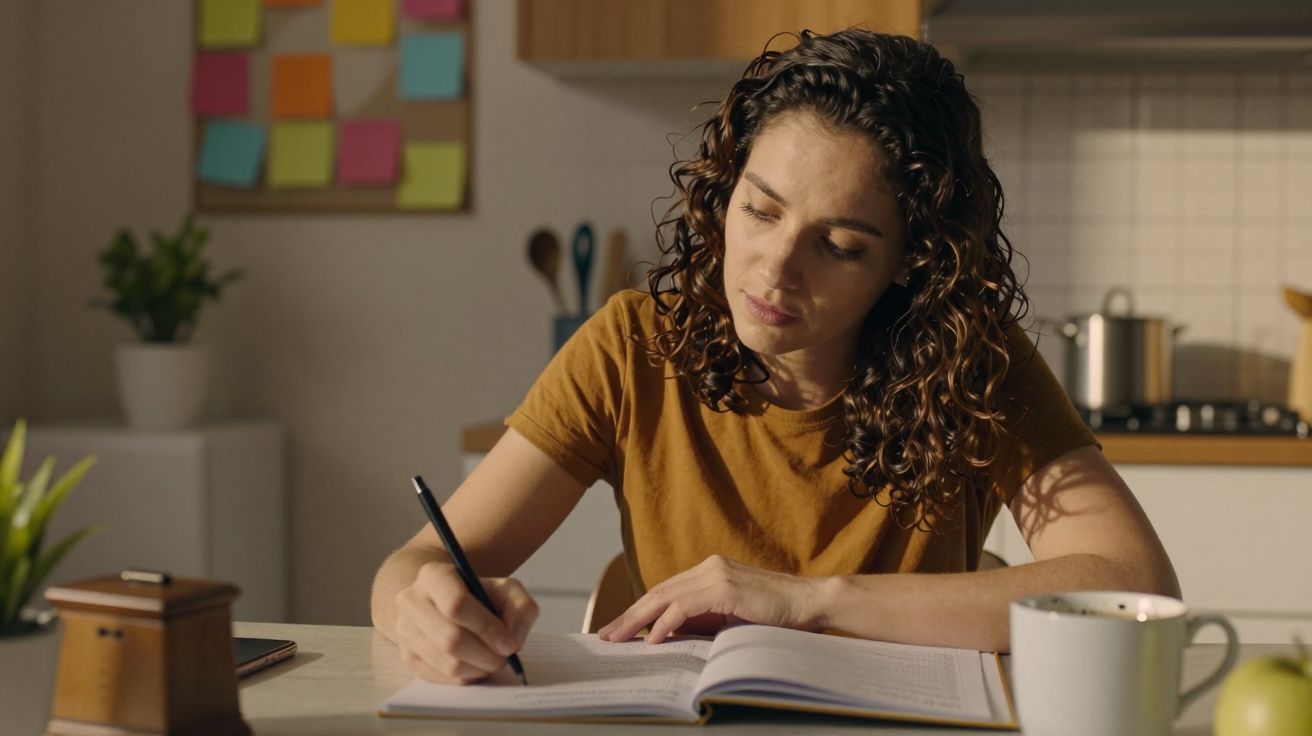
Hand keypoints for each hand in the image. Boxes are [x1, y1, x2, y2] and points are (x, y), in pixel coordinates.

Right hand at [392, 560, 538, 683]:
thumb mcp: (506, 589)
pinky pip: (440, 677)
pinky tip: (476, 665)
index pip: (456, 605)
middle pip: (450, 639)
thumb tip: (513, 640)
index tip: (509, 643)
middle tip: (504, 658)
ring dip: (478, 669)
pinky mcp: (407, 656)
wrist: (443, 602)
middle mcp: (411, 601)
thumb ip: (521, 608)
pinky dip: (465, 677)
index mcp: (434, 576)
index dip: (487, 629)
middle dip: (485, 655)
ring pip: (446, 663)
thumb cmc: (478, 595)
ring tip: (492, 661)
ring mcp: (404, 631)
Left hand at [596, 555, 822, 643]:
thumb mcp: (732, 617)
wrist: (812, 604)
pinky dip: (665, 623)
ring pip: (664, 597)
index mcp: (710, 571)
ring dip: (637, 620)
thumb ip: (704, 621)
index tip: (619, 629)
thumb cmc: (778, 615)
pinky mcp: (725, 588)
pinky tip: (651, 639)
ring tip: (617, 638)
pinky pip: (684, 607)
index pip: (665, 591)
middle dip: (629, 615)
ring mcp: (716, 574)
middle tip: (605, 635)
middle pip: (658, 592)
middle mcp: (709, 567)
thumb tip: (668, 636)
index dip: (639, 610)